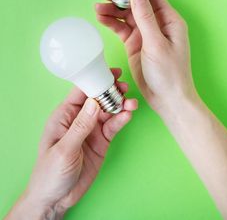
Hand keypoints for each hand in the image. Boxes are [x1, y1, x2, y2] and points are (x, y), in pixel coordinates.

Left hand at [6, 68, 136, 218]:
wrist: (56, 198)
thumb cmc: (50, 172)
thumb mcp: (64, 149)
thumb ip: (80, 126)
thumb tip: (93, 103)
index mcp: (64, 115)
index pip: (81, 92)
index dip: (95, 80)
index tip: (111, 73)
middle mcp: (79, 119)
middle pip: (98, 99)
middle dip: (111, 91)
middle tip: (125, 88)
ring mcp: (91, 130)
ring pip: (108, 111)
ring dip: (120, 105)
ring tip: (131, 103)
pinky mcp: (101, 141)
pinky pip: (113, 126)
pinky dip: (121, 119)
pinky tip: (128, 115)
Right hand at [96, 0, 197, 112]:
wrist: (167, 98)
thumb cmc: (169, 72)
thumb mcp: (156, 43)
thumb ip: (145, 17)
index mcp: (169, 20)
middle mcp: (157, 24)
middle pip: (135, 3)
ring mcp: (145, 34)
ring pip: (126, 16)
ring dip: (112, 10)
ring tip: (97, 7)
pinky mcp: (135, 44)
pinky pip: (121, 29)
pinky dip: (111, 23)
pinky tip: (101, 18)